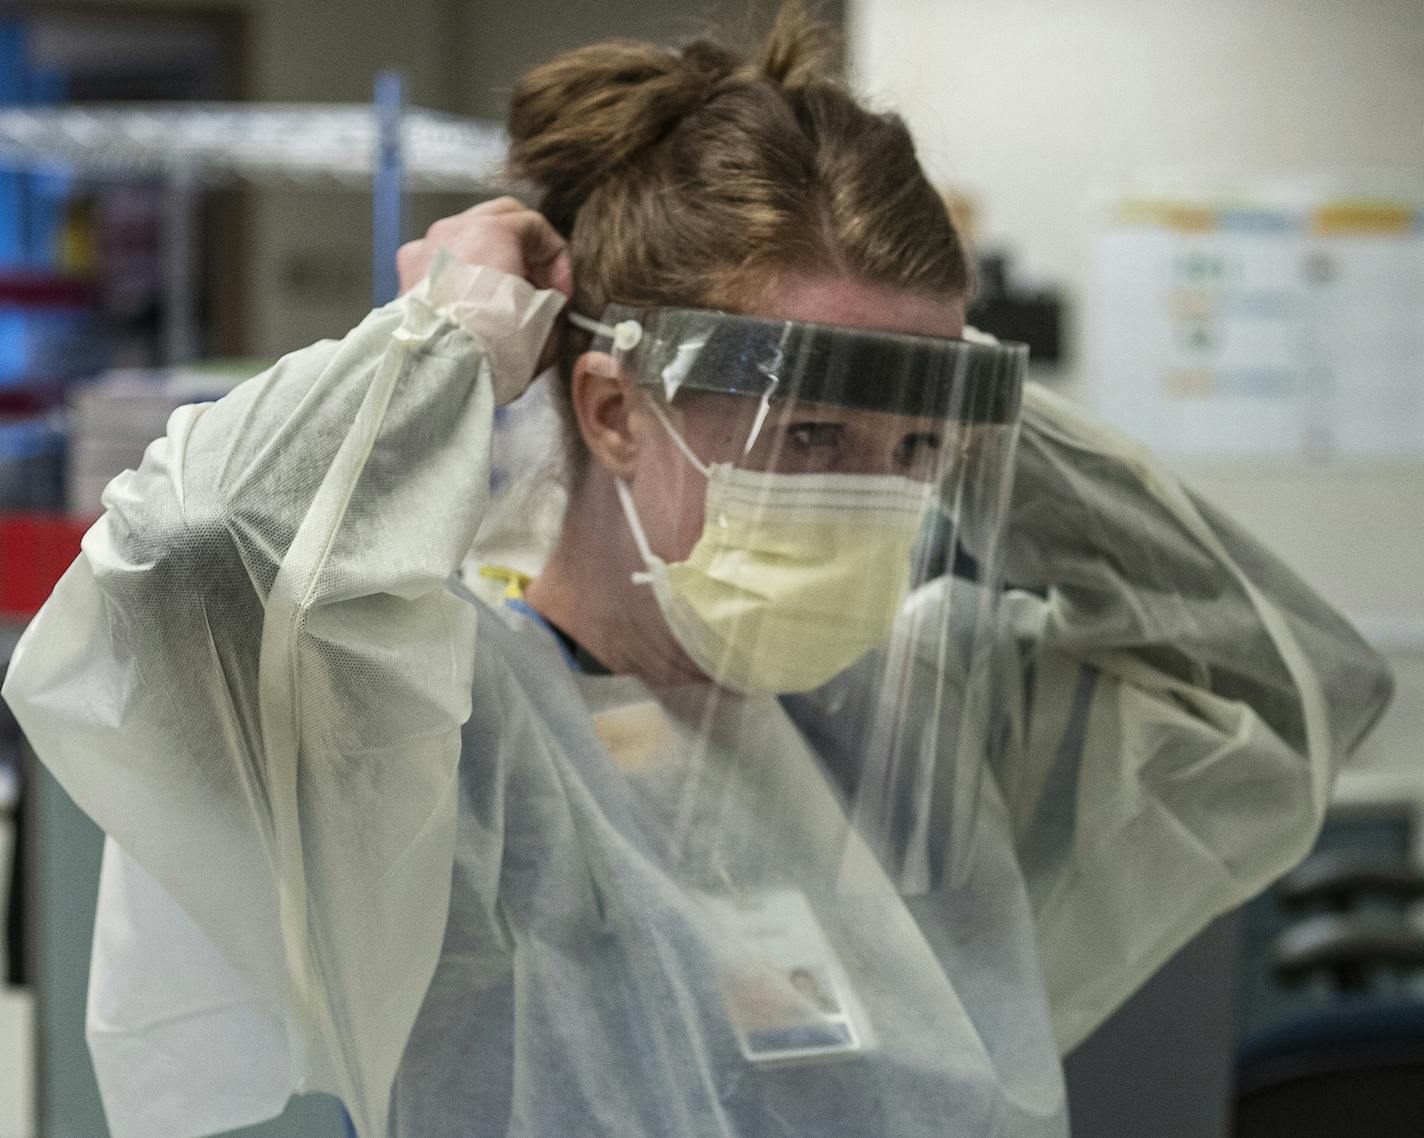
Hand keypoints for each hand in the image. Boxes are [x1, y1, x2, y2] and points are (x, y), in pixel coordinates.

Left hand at [397, 199, 573, 375]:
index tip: (562, 293)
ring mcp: (426, 246)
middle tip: (539, 285)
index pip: (537, 227)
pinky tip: (470, 299)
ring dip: (493, 256)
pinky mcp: (408, 271)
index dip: (558, 260)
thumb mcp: (544, 323)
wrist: (440, 369)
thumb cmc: (492, 345)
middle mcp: (454, 229)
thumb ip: (552, 301)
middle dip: (526, 248)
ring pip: (469, 234)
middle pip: (500, 217)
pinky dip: (461, 270)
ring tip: (505, 295)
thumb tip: (549, 303)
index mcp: (492, 230)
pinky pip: (441, 257)